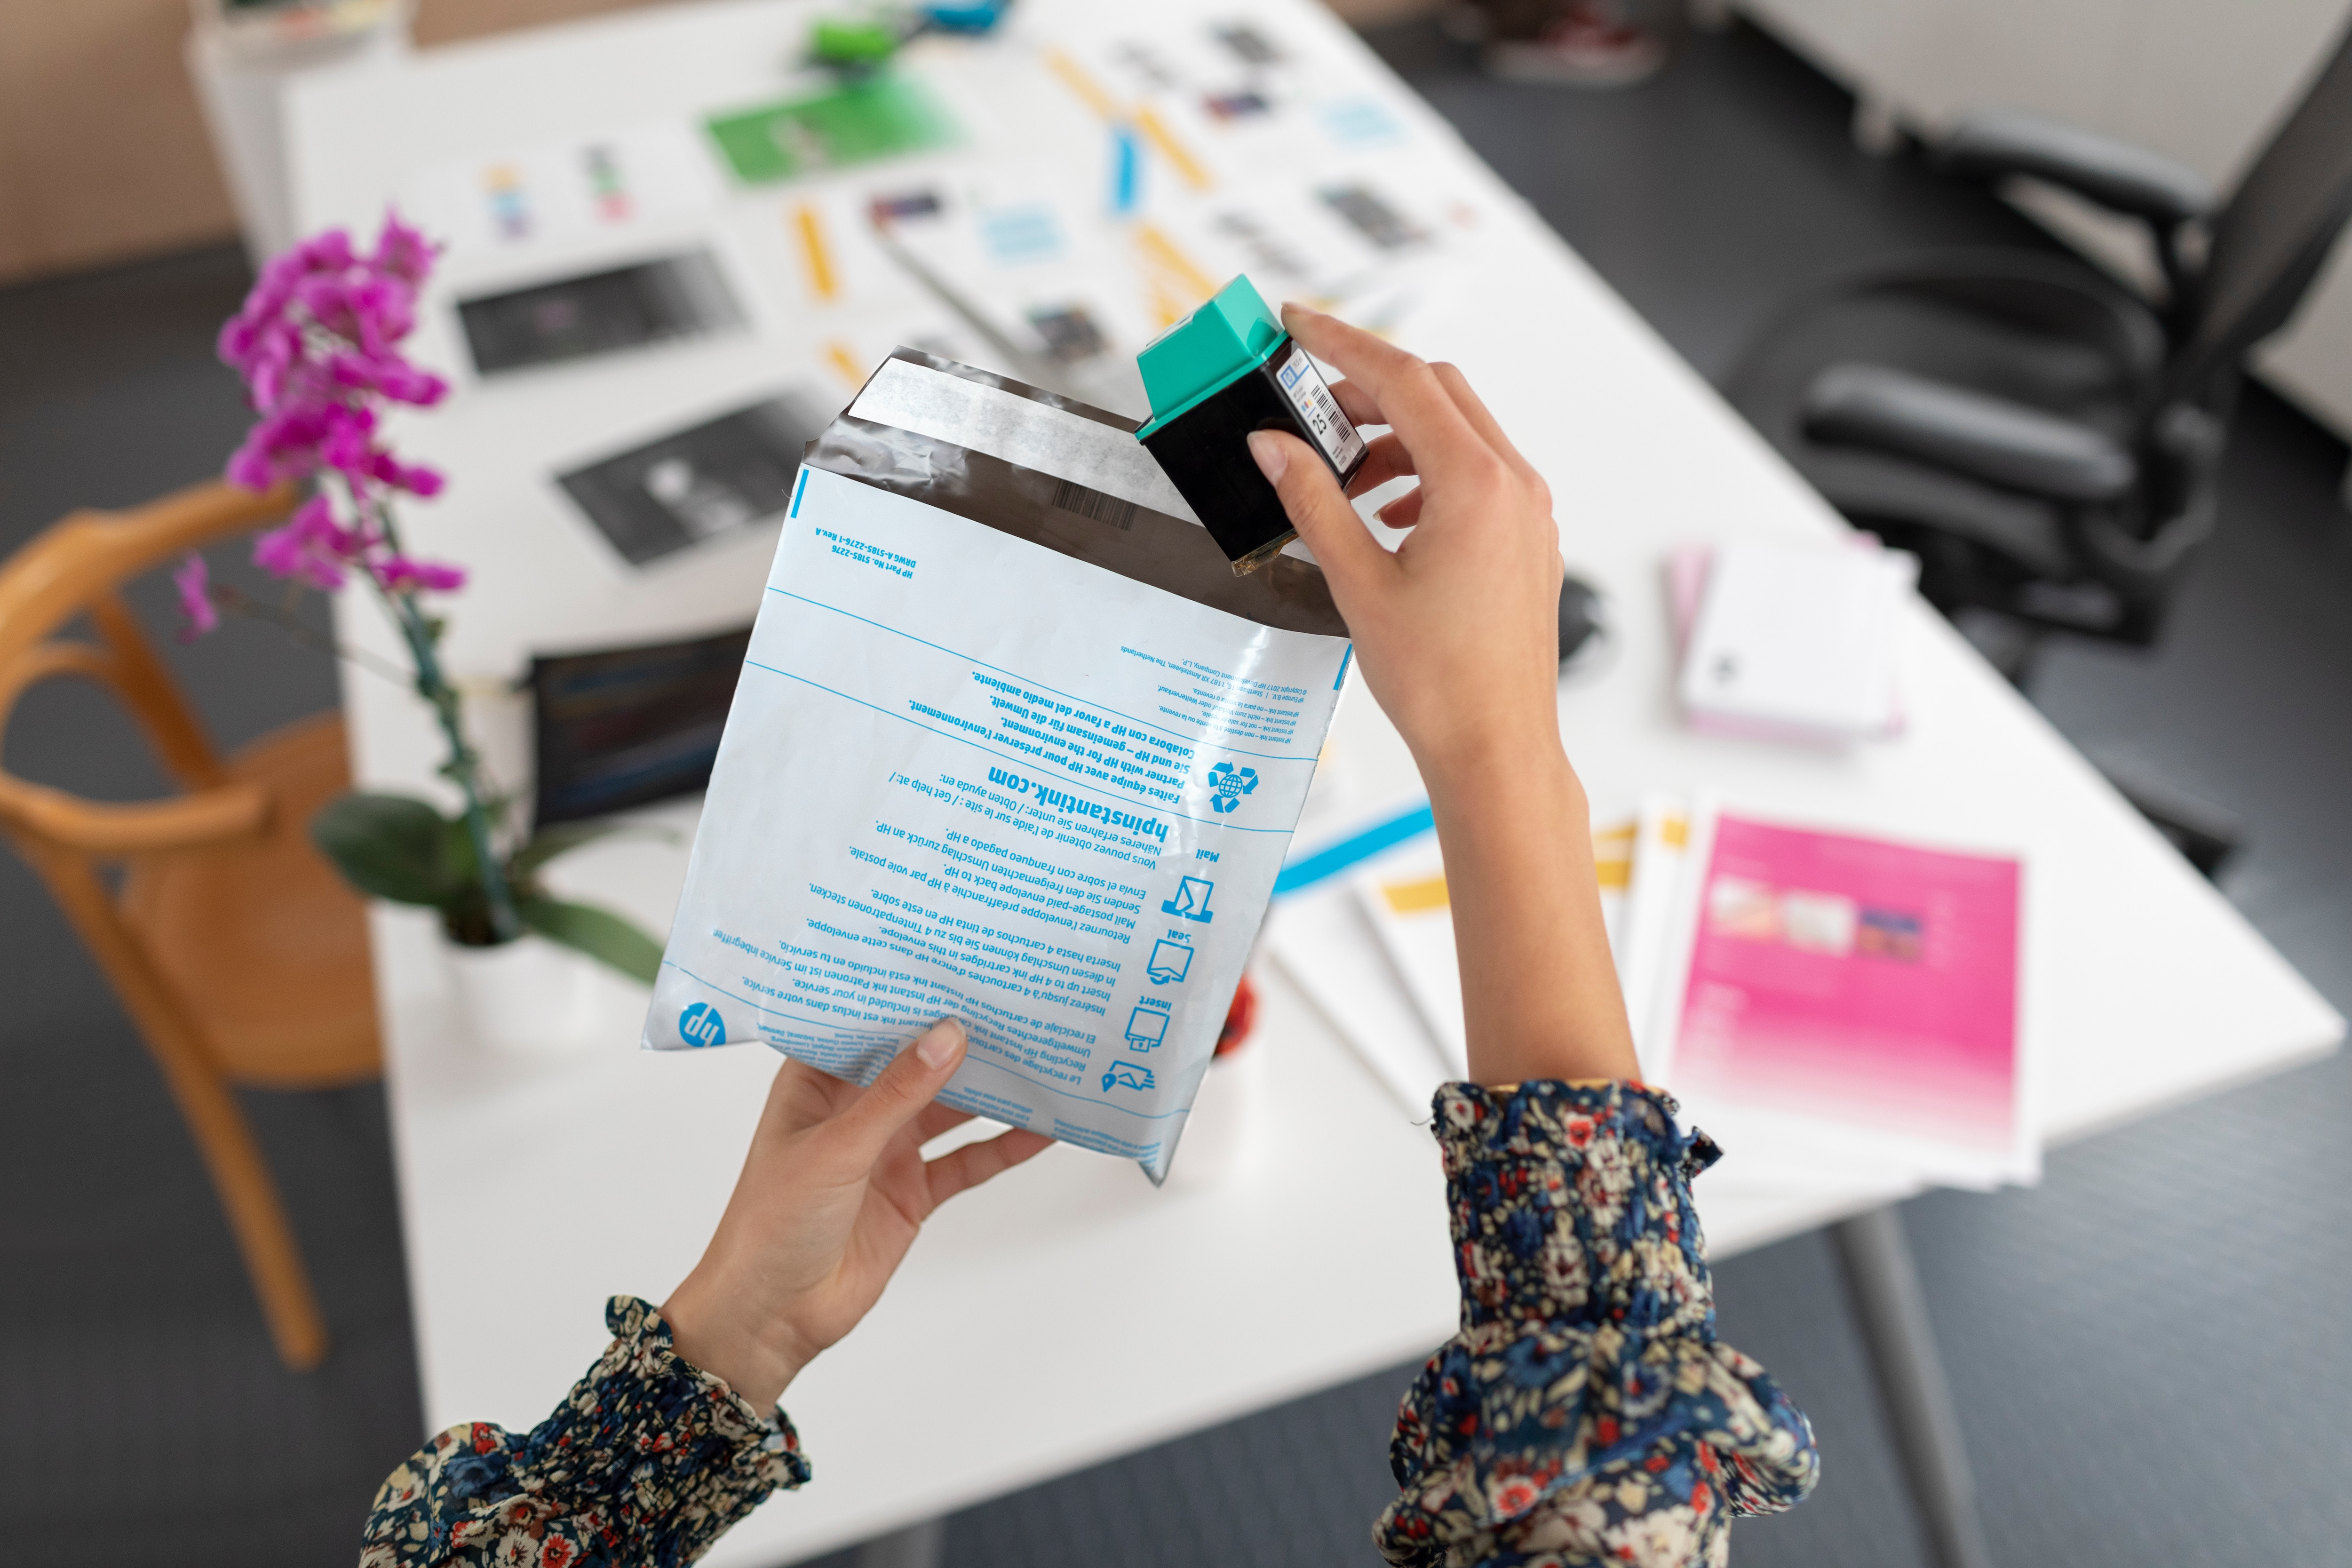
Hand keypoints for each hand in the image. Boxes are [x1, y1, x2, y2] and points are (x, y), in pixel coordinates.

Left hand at [662, 1020, 1050, 1408]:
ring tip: (1041, 1056)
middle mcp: (854, 1110)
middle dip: (962, 1040)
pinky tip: (1041, 1129)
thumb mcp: (835, 1149)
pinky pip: (967, 1161)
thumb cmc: (770, 1225)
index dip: (908, 997)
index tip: (956, 965)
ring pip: (950, 1109)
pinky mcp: (913, 1191)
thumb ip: (896, 1095)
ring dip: (990, 1090)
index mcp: (817, 1083)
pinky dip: (1003, 1146)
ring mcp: (887, 1151)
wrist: (772, 1316)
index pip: (868, 1024)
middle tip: (1013, 1005)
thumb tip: (948, 1037)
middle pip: (919, 1064)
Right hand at [1248, 306, 1637, 1085]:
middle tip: (1306, 401)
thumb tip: (1273, 445)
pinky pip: (1475, 476)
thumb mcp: (1357, 581)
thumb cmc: (1440, 682)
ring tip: (1337, 476)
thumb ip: (1312, 500)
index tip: (1296, 324)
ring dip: (1394, 437)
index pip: (1404, 378)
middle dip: (1367, 388)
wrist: (1496, 748)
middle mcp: (1514, 486)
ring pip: (1457, 434)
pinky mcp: (1526, 540)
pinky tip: (1384, 515)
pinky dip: (1423, 475)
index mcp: (1476, 484)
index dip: (1342, 343)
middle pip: (1436, 393)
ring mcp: (1528, 512)